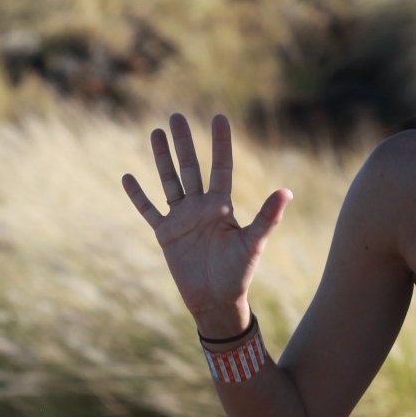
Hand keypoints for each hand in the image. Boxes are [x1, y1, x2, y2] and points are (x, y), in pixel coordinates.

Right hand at [122, 111, 291, 335]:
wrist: (216, 300)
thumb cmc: (239, 273)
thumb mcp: (253, 243)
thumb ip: (268, 217)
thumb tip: (287, 191)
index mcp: (222, 206)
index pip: (221, 167)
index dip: (220, 143)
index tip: (219, 117)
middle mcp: (201, 207)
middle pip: (191, 168)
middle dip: (184, 143)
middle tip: (177, 116)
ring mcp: (181, 218)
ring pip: (169, 181)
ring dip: (162, 158)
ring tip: (156, 132)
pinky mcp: (165, 233)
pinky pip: (149, 210)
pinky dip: (138, 196)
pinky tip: (128, 177)